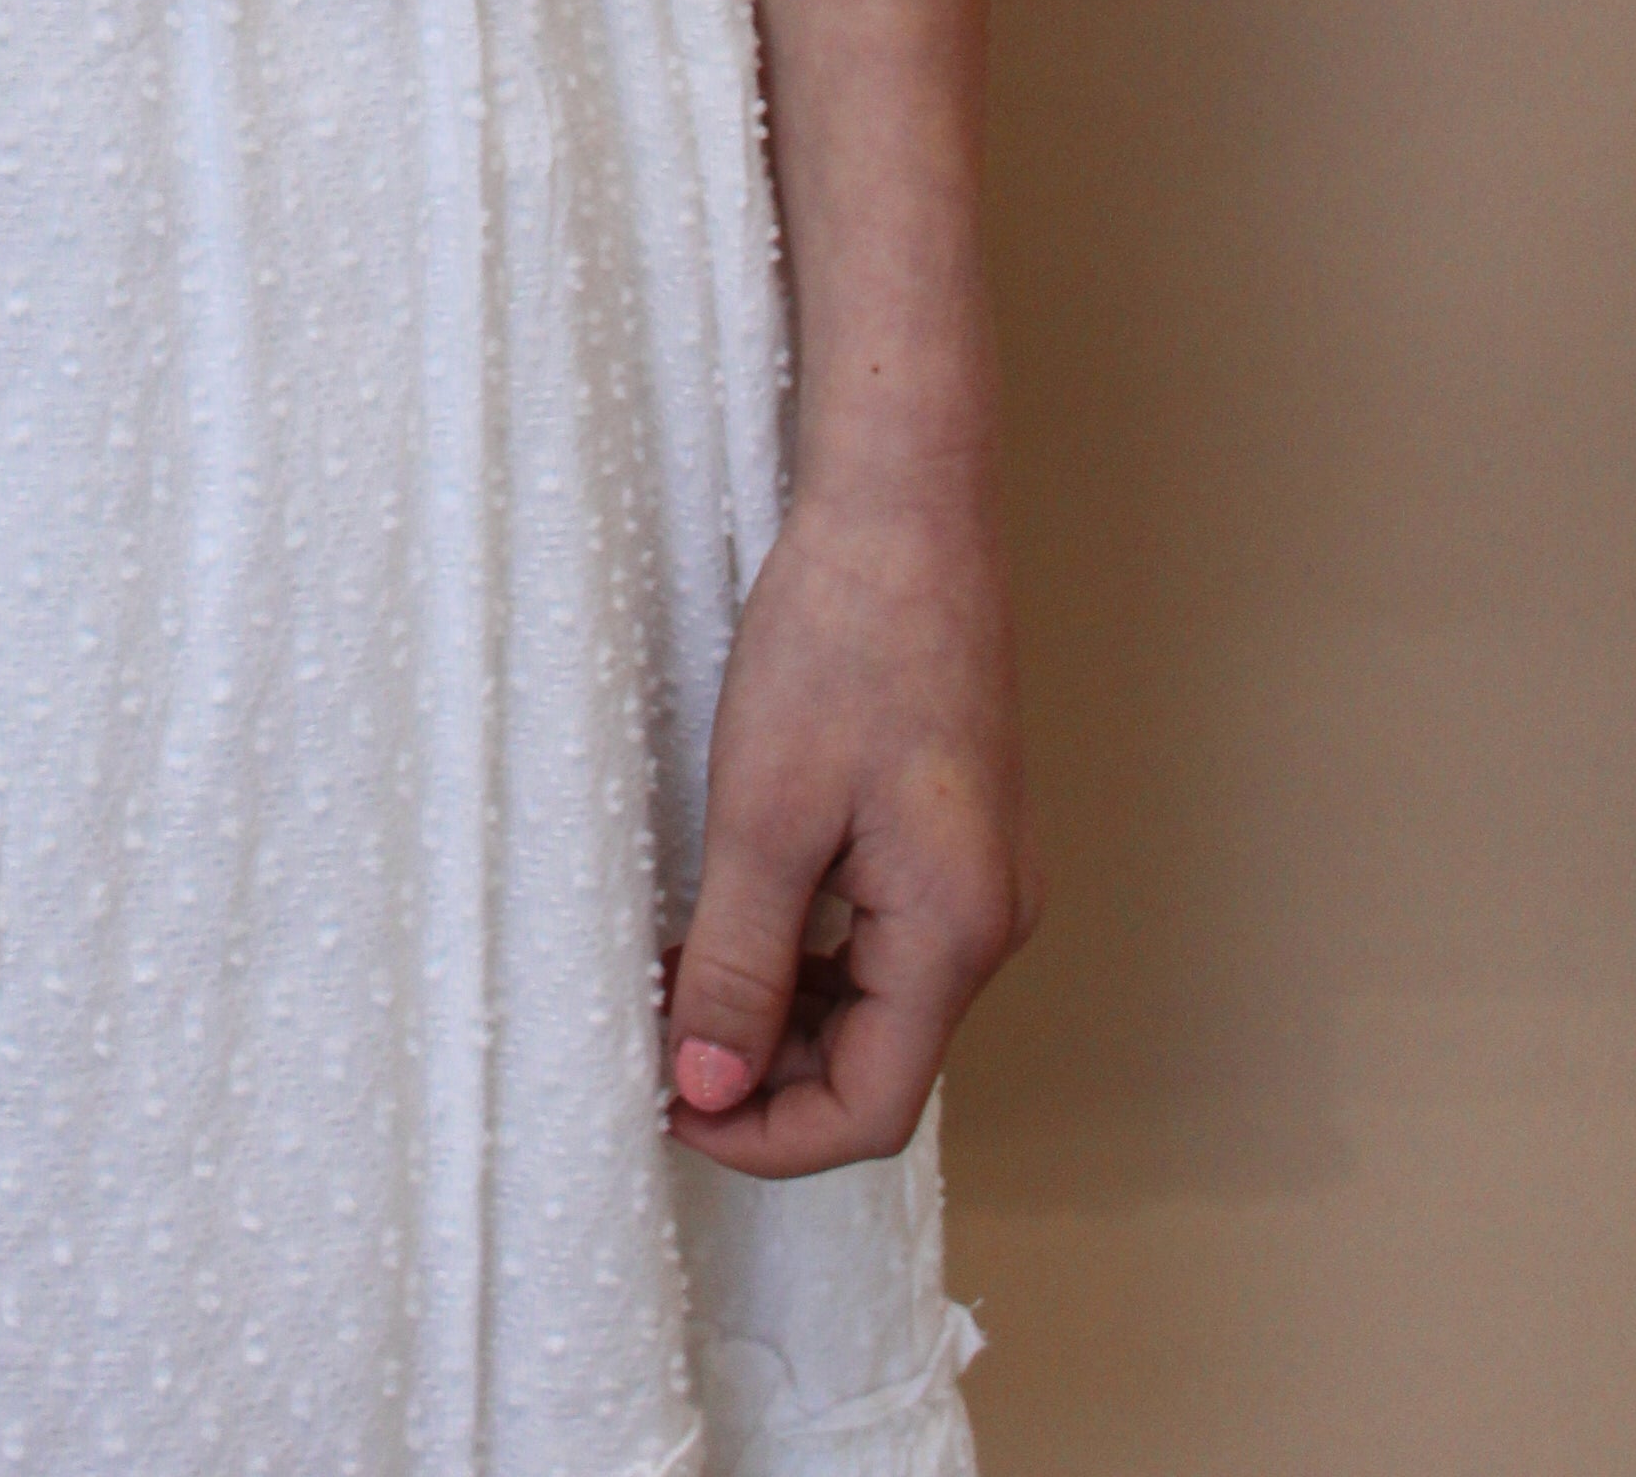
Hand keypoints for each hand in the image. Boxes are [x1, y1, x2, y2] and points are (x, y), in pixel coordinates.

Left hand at [660, 472, 1038, 1174]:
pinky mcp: (951, 834)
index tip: (664, 1102)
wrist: (903, 504)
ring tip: (668, 977)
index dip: (760, 1132)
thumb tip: (704, 1088)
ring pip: (870, 1001)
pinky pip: (877, 937)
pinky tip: (724, 923)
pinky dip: (800, 954)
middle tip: (648, 1035)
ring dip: (772, 1012)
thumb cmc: (841, 636)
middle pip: (873, 1061)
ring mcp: (975, 875)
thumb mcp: (765, 812)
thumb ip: (736, 964)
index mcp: (957, 930)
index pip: (868, 1107)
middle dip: (757, 1072)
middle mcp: (987, 919)